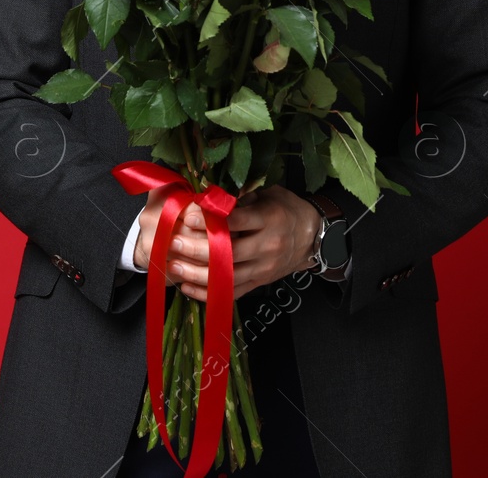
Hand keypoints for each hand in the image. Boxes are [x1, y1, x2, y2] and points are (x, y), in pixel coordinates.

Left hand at [154, 186, 321, 301]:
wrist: (313, 238)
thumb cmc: (287, 210)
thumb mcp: (269, 195)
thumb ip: (241, 198)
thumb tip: (208, 197)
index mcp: (269, 220)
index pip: (238, 222)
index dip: (212, 220)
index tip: (188, 216)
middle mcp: (266, 246)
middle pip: (229, 253)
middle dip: (199, 250)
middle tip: (174, 244)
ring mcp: (263, 269)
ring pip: (228, 277)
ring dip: (198, 275)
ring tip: (174, 268)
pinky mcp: (259, 284)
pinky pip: (232, 293)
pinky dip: (209, 293)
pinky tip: (188, 288)